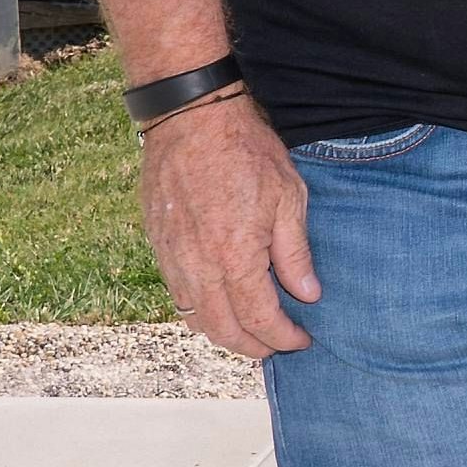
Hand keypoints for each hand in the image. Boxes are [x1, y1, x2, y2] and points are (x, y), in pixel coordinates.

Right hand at [138, 94, 319, 357]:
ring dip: (225, 333)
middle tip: (278, 345)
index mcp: (234, 257)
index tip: (301, 341)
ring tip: (252, 332)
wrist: (191, 119)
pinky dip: (201, 312)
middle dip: (253, 347)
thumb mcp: (288, 197)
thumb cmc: (245, 151)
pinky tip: (222, 304)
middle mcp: (198, 266)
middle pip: (223, 330)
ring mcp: (173, 258)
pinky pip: (179, 295)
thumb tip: (307, 295)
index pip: (259, 319)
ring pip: (196, 318)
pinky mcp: (159, 246)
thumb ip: (295, 254)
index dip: (282, 338)